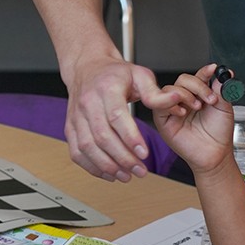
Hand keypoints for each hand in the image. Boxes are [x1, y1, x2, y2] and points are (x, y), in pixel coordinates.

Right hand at [64, 56, 187, 181]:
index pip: (116, 116)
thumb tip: (175, 103)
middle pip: (102, 136)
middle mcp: (88, 103)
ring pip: (87, 147)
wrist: (87, 68)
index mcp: (106, 88)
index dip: (130, 138)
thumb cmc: (115, 74)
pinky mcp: (70, 128)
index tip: (144, 153)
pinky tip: (109, 174)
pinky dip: (92, 167)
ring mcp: (76, 117)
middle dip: (123, 158)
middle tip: (140, 170)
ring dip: (107, 166)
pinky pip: (77, 152)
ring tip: (127, 176)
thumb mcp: (140, 75)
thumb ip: (155, 93)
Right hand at [152, 64, 235, 174]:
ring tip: (197, 107)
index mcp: (199, 94)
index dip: (205, 71)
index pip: (198, 77)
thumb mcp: (224, 108)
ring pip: (170, 89)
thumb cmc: (219, 134)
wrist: (215, 154)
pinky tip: (183, 112)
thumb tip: (225, 73)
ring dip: (185, 94)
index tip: (213, 69)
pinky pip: (159, 105)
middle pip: (183, 79)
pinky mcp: (163, 120)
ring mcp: (174, 108)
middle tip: (210, 99)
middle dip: (197, 85)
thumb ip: (222, 90)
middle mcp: (185, 99)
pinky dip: (171, 104)